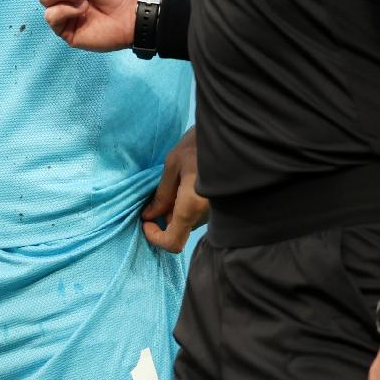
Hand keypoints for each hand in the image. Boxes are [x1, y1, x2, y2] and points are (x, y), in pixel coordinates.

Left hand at [140, 131, 207, 251]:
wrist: (232, 136)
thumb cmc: (200, 145)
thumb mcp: (173, 164)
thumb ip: (162, 193)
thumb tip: (149, 215)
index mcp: (192, 207)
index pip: (173, 242)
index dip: (155, 237)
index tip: (147, 219)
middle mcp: (205, 215)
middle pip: (179, 231)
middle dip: (164, 218)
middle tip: (158, 193)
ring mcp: (214, 212)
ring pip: (187, 222)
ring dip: (175, 209)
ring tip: (175, 182)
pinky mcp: (219, 206)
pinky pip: (197, 213)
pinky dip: (186, 204)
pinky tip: (186, 182)